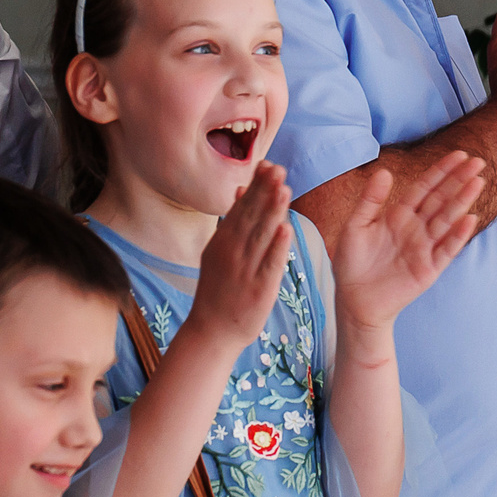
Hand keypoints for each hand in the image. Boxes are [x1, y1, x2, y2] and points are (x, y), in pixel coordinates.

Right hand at [184, 160, 293, 354]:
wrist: (211, 331)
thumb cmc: (220, 290)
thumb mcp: (219, 251)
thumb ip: (233, 222)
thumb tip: (242, 190)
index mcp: (224, 241)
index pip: (242, 208)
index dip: (256, 186)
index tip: (269, 164)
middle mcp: (232, 252)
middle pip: (251, 217)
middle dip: (265, 192)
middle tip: (278, 169)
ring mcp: (245, 270)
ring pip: (261, 237)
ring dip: (273, 212)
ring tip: (284, 189)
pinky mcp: (258, 290)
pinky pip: (269, 266)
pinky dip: (277, 248)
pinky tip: (286, 230)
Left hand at [330, 149, 483, 329]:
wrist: (354, 301)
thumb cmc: (351, 264)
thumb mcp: (355, 226)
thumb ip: (370, 200)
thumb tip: (384, 171)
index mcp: (398, 215)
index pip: (424, 188)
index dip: (441, 171)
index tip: (459, 155)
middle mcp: (415, 228)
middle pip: (441, 199)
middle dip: (458, 180)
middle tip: (477, 162)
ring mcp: (425, 248)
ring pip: (447, 220)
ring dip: (462, 201)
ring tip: (477, 182)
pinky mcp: (430, 269)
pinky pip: (447, 249)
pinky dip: (458, 235)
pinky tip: (470, 218)